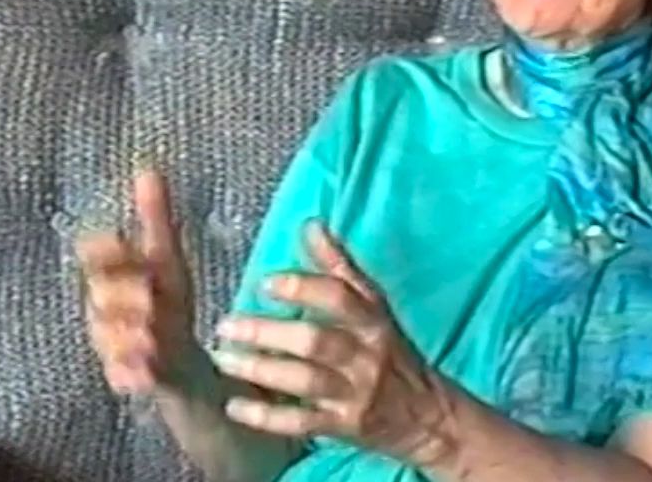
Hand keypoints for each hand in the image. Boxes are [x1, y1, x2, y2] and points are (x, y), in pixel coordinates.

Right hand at [77, 170, 195, 393]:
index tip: (115, 242)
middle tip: (150, 297)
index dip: (105, 251)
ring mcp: (112, 344)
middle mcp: (106, 309)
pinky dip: (130, 375)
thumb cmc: (169, 300)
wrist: (180, 360)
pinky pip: (119, 375)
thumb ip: (156, 217)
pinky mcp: (123, 376)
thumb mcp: (168, 259)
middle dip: (124, 296)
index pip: (96, 257)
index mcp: (115, 276)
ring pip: (109, 338)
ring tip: (151, 336)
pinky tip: (143, 372)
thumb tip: (148, 169)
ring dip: (128, 336)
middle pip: (103, 297)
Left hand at [211, 223, 455, 466]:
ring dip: (261, 370)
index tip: (266, 282)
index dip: (303, 288)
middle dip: (269, 333)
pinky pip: (301, 422)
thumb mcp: (374, 308)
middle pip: (316, 342)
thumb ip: (339, 267)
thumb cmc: (390, 352)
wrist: (428, 418)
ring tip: (223, 359)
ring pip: (305, 381)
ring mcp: (354, 394)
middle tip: (226, 325)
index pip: (340, 298)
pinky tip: (234, 407)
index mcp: (372, 322)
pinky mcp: (343, 427)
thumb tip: (310, 225)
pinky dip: (266, 417)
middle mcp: (365, 357)